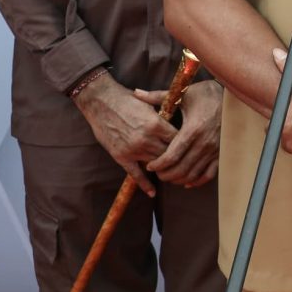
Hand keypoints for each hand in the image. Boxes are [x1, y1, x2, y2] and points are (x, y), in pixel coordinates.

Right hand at [75, 71, 177, 194]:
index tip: (189, 147)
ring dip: (163, 169)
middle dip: (177, 158)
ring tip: (172, 174)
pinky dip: (145, 184)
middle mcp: (147, 139)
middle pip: (169, 154)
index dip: (184, 143)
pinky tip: (153, 192)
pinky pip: (136, 175)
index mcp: (156, 124)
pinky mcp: (122, 157)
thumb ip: (163, 115)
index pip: (178, 139)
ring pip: (156, 164)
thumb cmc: (127, 100)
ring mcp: (134, 150)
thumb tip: (178, 117)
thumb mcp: (149, 104)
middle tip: (184, 162)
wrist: (101, 102)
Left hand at [144, 81, 222, 188]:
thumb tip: (136, 93)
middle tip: (157, 173)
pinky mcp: (221, 153)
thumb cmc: (205, 94)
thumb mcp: (183, 94)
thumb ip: (158, 97)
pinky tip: (187, 181)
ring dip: (178, 179)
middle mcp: (204, 142)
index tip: (149, 165)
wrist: (232, 96)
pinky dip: (197, 181)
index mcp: (193, 129)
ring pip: (193, 174)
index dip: (158, 164)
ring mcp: (214, 150)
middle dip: (165, 174)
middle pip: (181, 168)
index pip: (172, 155)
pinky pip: (209, 174)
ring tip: (168, 176)